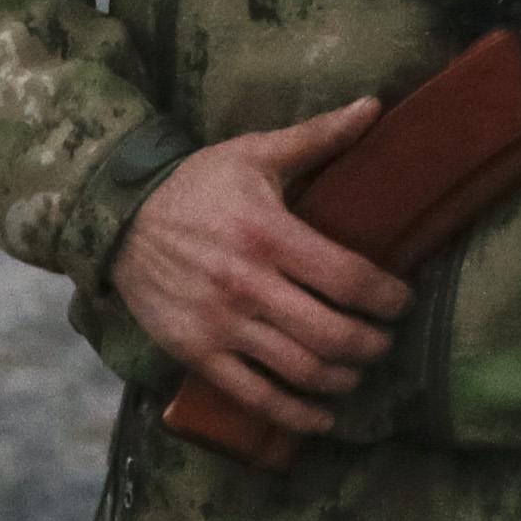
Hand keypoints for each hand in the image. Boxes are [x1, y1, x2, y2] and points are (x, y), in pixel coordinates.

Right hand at [112, 98, 410, 438]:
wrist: (117, 218)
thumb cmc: (196, 183)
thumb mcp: (254, 152)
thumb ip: (319, 136)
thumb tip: (375, 105)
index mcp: (269, 233)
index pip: (348, 278)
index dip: (387, 298)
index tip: (403, 301)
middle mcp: (248, 285)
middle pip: (332, 333)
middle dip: (372, 345)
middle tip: (386, 340)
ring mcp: (221, 325)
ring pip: (300, 369)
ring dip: (342, 379)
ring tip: (359, 371)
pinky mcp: (197, 353)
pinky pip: (255, 395)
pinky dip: (296, 413)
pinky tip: (323, 414)